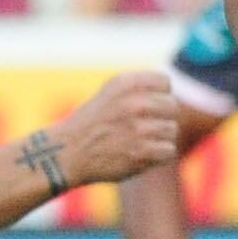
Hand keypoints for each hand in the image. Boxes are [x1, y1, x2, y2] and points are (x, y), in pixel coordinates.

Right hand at [47, 72, 185, 189]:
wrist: (65, 154)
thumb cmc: (91, 123)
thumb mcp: (111, 93)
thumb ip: (140, 87)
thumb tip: (170, 88)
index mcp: (126, 83)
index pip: (165, 83)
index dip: (157, 95)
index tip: (141, 107)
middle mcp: (135, 103)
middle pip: (172, 106)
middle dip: (159, 117)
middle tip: (137, 128)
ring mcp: (139, 129)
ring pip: (171, 130)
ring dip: (157, 138)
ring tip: (135, 142)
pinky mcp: (143, 152)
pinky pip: (168, 150)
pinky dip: (156, 156)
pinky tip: (139, 154)